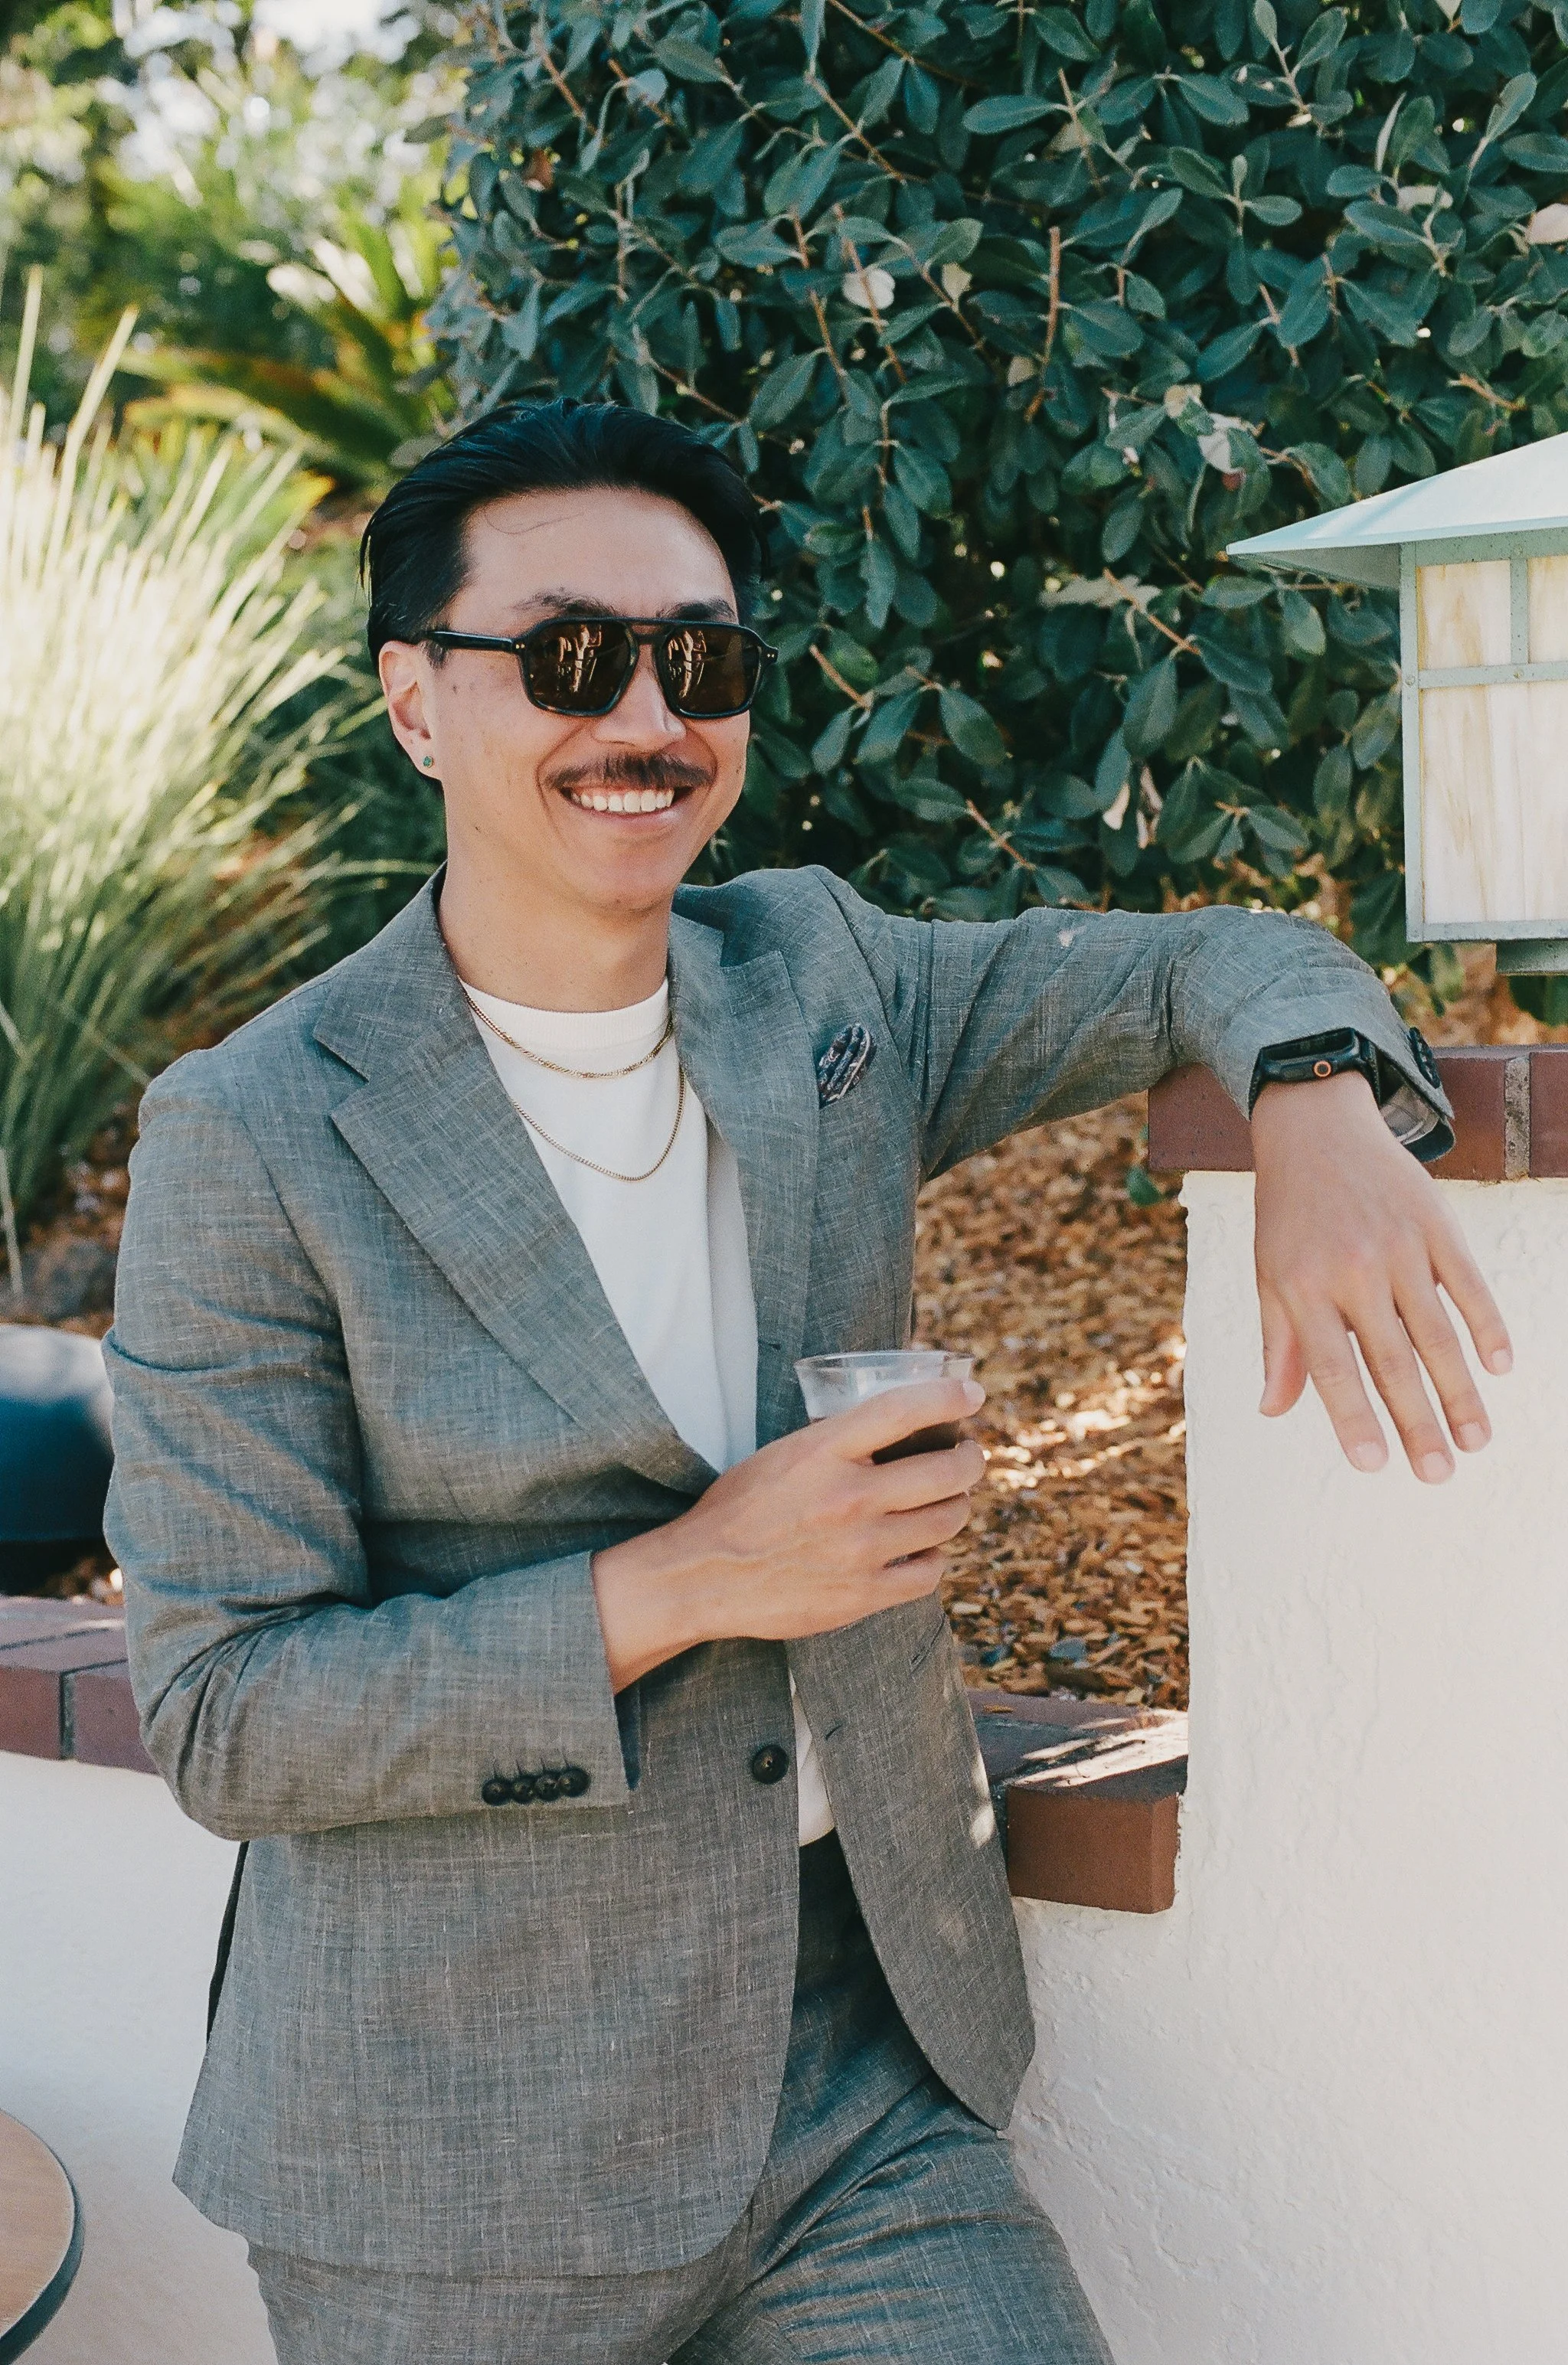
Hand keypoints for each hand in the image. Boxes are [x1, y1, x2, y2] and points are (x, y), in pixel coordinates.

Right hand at [592, 1376, 985, 1688]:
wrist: (702, 1576)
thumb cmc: (739, 1509)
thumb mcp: (782, 1454)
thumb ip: (835, 1441)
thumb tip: (895, 1425)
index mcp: (823, 1452)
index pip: (904, 1409)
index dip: (950, 1398)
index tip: (972, 1396)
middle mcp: (849, 1497)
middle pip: (946, 1470)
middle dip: (969, 1459)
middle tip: (967, 1456)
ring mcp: (861, 1549)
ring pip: (947, 1519)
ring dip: (956, 1505)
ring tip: (948, 1500)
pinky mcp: (863, 1594)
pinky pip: (928, 1572)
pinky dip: (932, 1556)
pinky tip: (921, 1548)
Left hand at [1251, 1069, 1511, 1480]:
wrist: (1315, 1129)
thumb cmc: (1288, 1215)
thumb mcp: (1270, 1274)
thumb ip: (1279, 1344)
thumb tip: (1274, 1410)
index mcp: (1303, 1288)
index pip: (1333, 1367)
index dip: (1354, 1418)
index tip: (1374, 1464)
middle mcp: (1352, 1271)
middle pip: (1391, 1360)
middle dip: (1417, 1422)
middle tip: (1438, 1474)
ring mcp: (1399, 1247)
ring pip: (1436, 1333)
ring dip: (1460, 1391)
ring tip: (1475, 1440)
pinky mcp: (1436, 1225)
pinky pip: (1468, 1284)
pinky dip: (1487, 1326)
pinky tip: (1499, 1367)